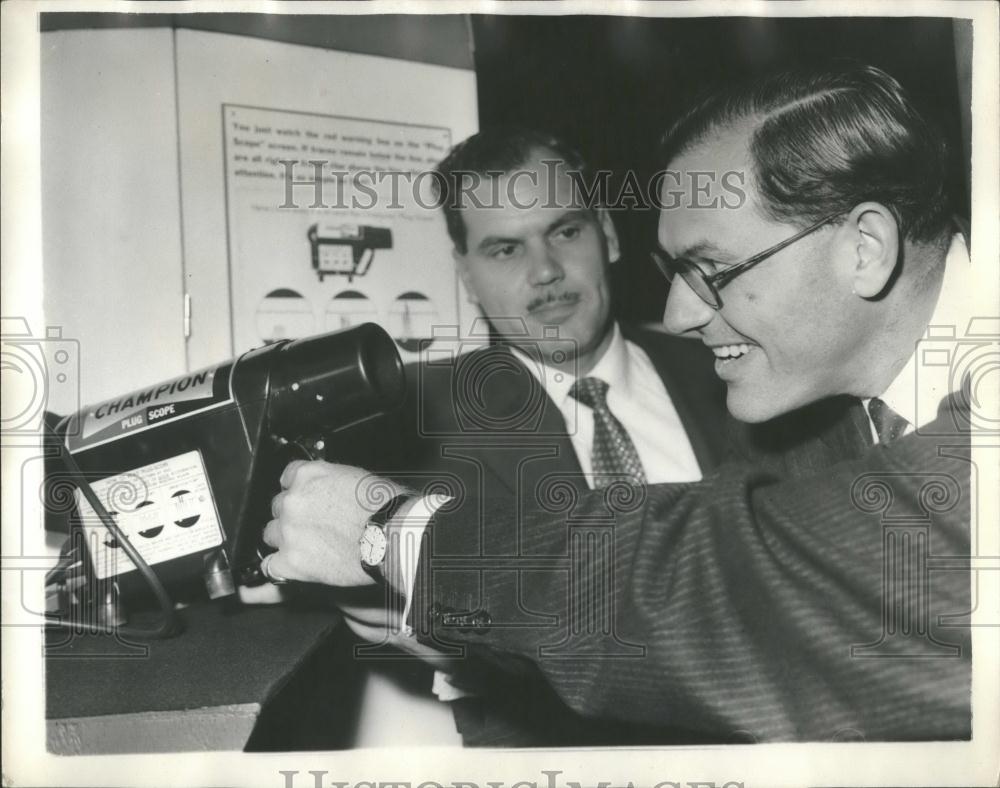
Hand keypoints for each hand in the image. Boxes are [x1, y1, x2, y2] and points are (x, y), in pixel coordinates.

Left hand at [261, 460, 402, 587]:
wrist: (392, 535)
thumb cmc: (386, 508)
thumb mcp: (357, 477)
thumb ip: (332, 481)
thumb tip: (330, 490)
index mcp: (309, 475)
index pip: (286, 478)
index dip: (298, 491)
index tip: (306, 500)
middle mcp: (293, 500)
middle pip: (278, 508)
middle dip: (293, 516)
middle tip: (315, 527)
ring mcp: (289, 532)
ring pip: (271, 535)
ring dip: (286, 540)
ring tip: (310, 548)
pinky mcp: (291, 562)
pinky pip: (270, 567)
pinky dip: (280, 569)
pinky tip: (293, 568)